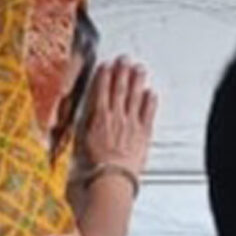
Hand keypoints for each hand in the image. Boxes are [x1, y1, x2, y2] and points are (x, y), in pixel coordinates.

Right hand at [80, 59, 157, 175]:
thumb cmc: (97, 163)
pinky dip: (150, 101)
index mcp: (100, 117)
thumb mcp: (84, 140)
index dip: (105, 75)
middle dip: (122, 71)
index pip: (102, 90)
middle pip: (120, 89)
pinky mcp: (144, 132)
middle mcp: (116, 116)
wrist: (112, 176)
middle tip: (125, 59)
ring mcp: (131, 123)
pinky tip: (151, 92)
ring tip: (140, 69)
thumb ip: (89, 123)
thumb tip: (89, 112)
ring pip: (135, 96)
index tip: (107, 65)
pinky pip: (148, 113)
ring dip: (137, 80)